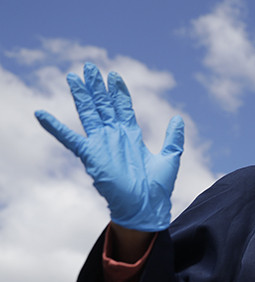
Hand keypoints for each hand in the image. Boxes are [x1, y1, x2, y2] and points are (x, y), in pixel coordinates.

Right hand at [35, 63, 183, 231]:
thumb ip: (173, 138)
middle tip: (89, 66)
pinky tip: (42, 114)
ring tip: (73, 77)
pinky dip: (55, 127)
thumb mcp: (170, 158)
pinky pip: (70, 139)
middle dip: (97, 87)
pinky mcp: (91, 156)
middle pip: (103, 106)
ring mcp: (102, 145)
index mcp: (132, 136)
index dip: (118, 92)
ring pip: (89, 114)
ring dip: (81, 96)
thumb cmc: (157, 188)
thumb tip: (177, 118)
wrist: (147, 208)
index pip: (123, 108)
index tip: (114, 75)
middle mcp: (115, 137)